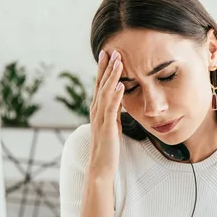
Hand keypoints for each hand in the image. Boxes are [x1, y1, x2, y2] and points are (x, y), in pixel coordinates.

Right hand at [87, 50, 124, 179]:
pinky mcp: (106, 128)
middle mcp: (96, 111)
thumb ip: (114, 110)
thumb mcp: (112, 123)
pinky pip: (111, 108)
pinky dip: (115, 95)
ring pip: (105, 92)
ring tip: (118, 61)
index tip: (109, 53)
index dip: (104, 69)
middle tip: (113, 50)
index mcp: (98, 109)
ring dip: (112, 76)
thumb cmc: (108, 146)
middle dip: (107, 67)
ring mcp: (100, 119)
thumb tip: (120, 97)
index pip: (100, 85)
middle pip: (101, 84)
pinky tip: (120, 85)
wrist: (101, 167)